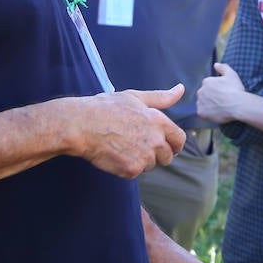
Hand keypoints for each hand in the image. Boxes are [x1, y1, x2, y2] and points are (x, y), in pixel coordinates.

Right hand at [71, 84, 185, 177]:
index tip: (166, 145)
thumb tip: (181, 89)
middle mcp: (156, 140)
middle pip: (168, 156)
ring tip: (123, 146)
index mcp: (159, 122)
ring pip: (151, 166)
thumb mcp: (135, 97)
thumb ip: (161, 98)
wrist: (81, 125)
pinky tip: (115, 154)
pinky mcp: (132, 170)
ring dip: (141, 160)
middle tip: (137, 145)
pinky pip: (135, 173)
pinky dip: (127, 167)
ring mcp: (145, 156)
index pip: (179, 140)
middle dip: (157, 154)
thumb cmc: (106, 108)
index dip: (174, 144)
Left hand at [196, 62, 247, 124]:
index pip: (209, 86)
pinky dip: (208, 114)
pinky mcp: (201, 112)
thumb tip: (216, 64)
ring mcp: (200, 102)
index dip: (217, 90)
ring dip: (208, 105)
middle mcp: (200, 91)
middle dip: (211, 97)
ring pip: (203, 104)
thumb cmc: (235, 90)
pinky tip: (217, 113)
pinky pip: (202, 113)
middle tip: (222, 101)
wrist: (237, 105)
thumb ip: (223, 67)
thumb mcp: (231, 74)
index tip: (223, 93)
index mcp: (207, 81)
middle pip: (204, 94)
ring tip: (220, 107)